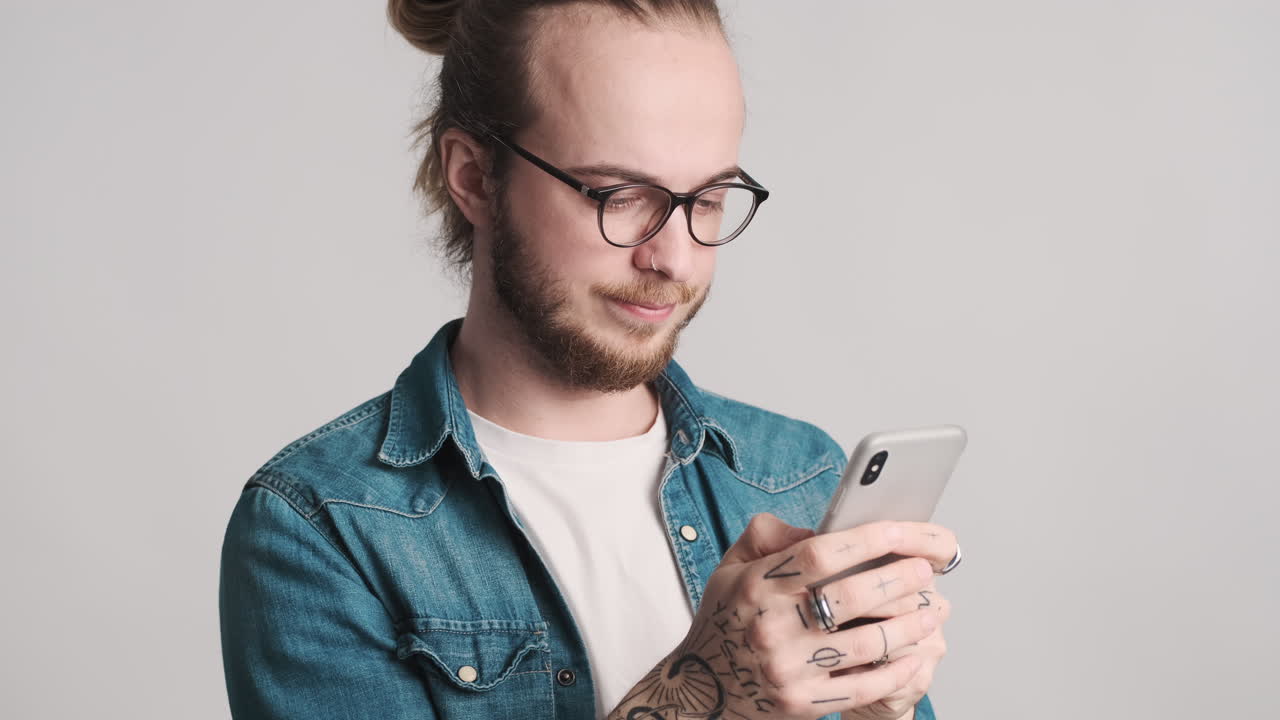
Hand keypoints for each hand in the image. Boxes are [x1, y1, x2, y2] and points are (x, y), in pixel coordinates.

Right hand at [607, 513, 956, 719]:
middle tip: (925, 571)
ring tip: (931, 611)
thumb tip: (820, 529)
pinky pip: (864, 685)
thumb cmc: (726, 621)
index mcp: (758, 586)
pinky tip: (916, 654)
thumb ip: (769, 535)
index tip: (902, 531)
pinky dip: (897, 669)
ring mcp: (789, 668)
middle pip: (852, 597)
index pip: (820, 554)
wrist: (701, 689)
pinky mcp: (803, 702)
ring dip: (909, 625)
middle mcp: (773, 626)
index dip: (867, 540)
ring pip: (867, 643)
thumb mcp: (731, 567)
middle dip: (899, 579)